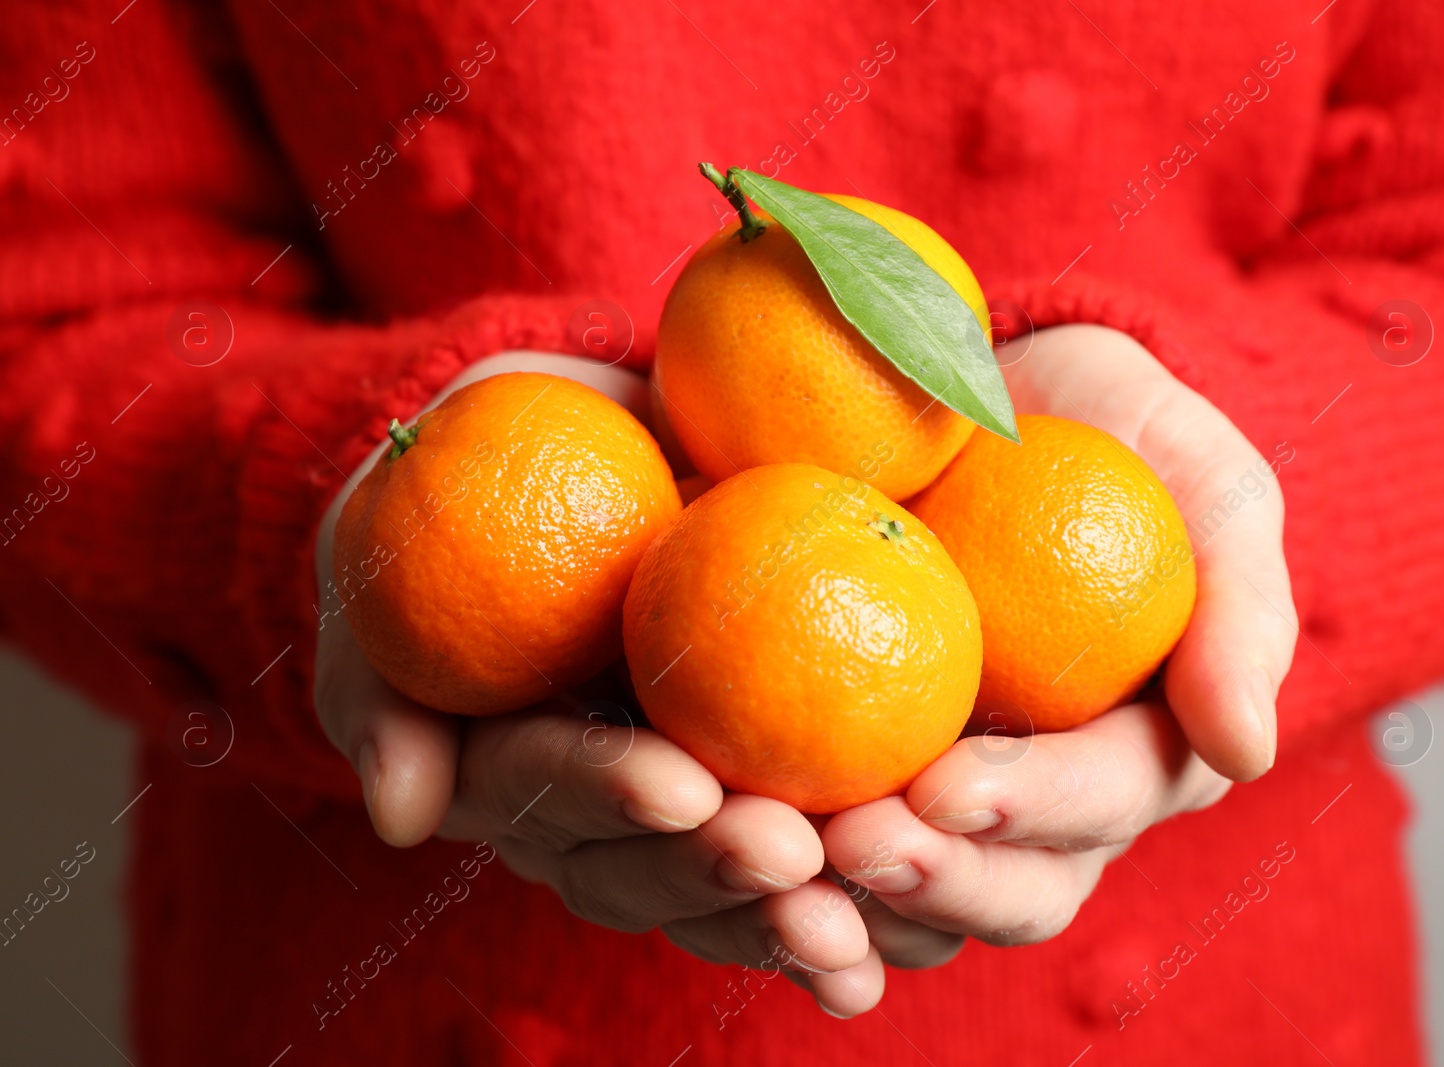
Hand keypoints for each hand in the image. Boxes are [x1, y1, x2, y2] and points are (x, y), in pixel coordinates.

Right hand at [312, 353, 874, 1013]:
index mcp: (505, 752)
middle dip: (710, 871)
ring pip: (713, 895)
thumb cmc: (466, 479)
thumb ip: (384, 676)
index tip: (683, 786)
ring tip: (851, 930)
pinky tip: (879, 960)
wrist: (586, 439)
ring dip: (778, 923)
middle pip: (636, 867)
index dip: (607, 791)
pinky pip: (787, 880)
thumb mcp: (386, 541)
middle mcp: (585, 808)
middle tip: (791, 853)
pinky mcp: (751, 794)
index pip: (544, 782)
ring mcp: (669, 812)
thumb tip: (404, 817)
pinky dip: (830, 920)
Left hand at [813, 323, 1296, 1011]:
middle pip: (1009, 891)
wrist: (994, 397)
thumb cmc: (1119, 436)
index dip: (1031, 812)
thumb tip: (1245, 751)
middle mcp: (1045, 799)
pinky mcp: (855, 765)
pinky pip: (814, 846)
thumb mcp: (1207, 487)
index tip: (946, 783)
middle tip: (846, 844)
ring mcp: (948, 793)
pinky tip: (698, 826)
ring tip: (764, 859)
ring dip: (841, 905)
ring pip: (909, 903)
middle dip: (935, 885)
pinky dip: (763, 860)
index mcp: (1138, 748)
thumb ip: (1240, 606)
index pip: (1101, 804)